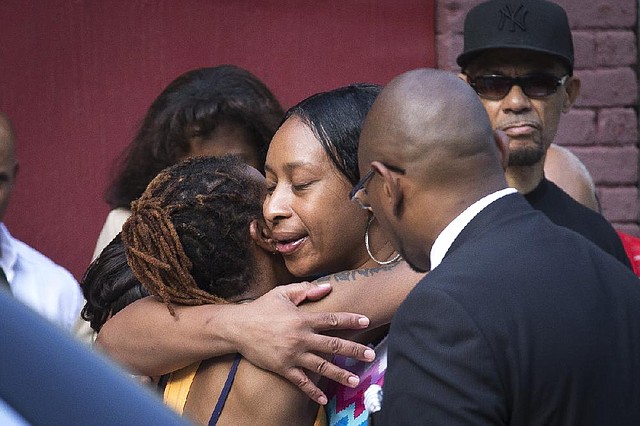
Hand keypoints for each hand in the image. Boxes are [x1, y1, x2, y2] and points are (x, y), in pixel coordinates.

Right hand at [233, 282, 374, 404]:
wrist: (237, 328)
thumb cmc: (261, 308)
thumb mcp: (282, 293)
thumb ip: (306, 290)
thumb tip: (328, 286)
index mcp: (302, 319)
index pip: (332, 320)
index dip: (350, 320)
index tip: (366, 321)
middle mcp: (301, 338)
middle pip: (333, 345)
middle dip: (353, 351)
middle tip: (370, 356)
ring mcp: (292, 355)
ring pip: (321, 366)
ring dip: (339, 374)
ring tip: (355, 381)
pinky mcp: (283, 368)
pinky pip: (301, 382)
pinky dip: (313, 391)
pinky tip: (324, 399)